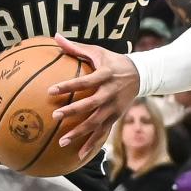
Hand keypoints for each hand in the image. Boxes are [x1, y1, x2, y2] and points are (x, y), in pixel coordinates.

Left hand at [48, 35, 139, 161]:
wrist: (140, 75)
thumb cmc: (113, 61)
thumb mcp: (97, 51)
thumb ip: (76, 47)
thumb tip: (55, 36)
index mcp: (105, 76)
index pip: (84, 81)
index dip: (68, 86)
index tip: (51, 90)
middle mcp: (110, 93)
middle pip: (90, 104)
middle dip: (73, 111)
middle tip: (55, 116)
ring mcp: (113, 108)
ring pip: (95, 123)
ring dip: (79, 133)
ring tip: (62, 141)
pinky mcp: (115, 117)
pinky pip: (102, 133)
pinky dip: (92, 144)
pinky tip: (79, 154)